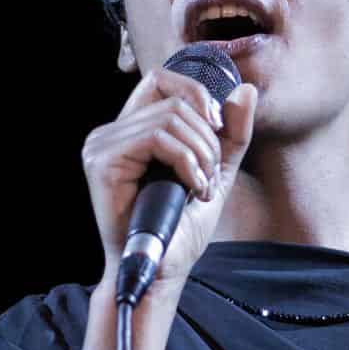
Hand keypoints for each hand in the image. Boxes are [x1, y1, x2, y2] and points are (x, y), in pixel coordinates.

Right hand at [82, 66, 258, 288]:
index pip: (160, 79)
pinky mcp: (103, 162)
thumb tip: (247, 89)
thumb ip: (231, 134)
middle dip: (207, 136)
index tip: (216, 128)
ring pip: (169, 118)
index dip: (195, 94)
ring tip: (203, 186)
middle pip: (173, 100)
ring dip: (200, 153)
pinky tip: (192, 189)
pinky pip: (157, 138)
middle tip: (211, 175)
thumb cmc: (180, 228)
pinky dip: (187, 162)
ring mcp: (102, 146)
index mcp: (129, 130)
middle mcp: (110, 133)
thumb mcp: (215, 172)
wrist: (161, 269)